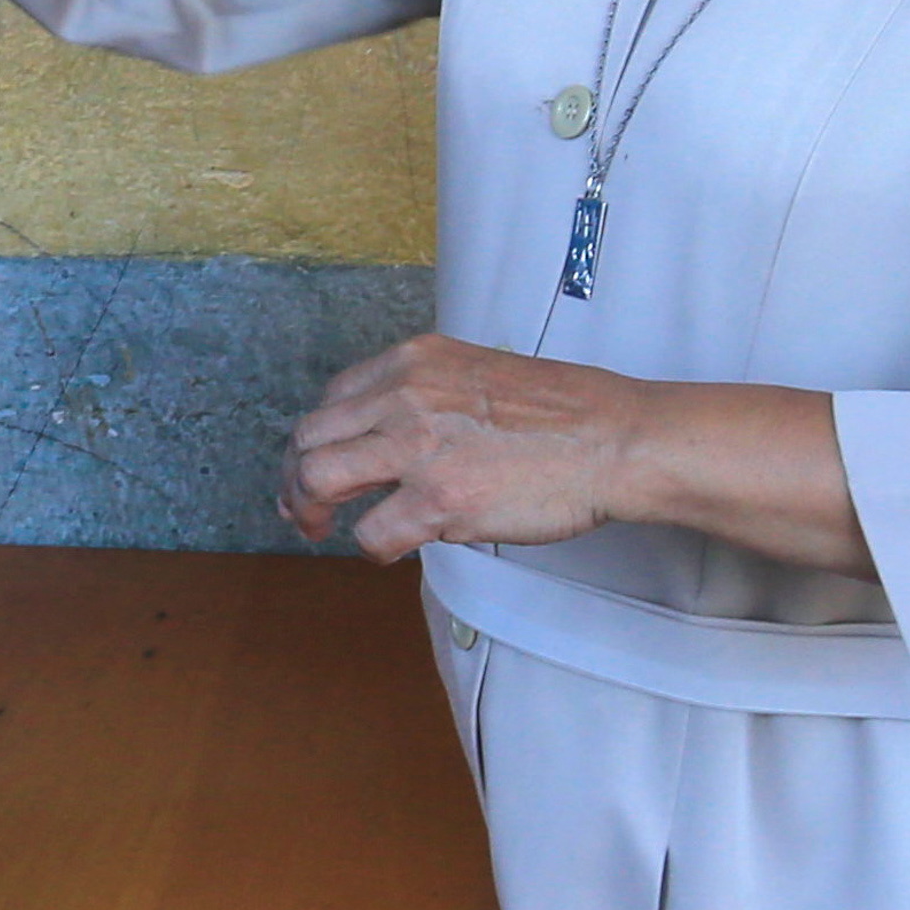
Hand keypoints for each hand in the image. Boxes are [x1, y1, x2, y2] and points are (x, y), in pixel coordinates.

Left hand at [280, 336, 660, 561]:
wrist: (613, 439)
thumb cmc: (564, 414)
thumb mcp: (475, 373)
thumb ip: (426, 396)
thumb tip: (387, 438)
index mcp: (415, 361)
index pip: (334, 399)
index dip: (317, 440)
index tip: (316, 464)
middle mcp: (405, 395)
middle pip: (310, 437)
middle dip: (297, 478)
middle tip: (304, 508)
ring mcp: (418, 447)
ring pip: (318, 479)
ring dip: (310, 511)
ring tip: (319, 530)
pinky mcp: (438, 498)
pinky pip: (372, 532)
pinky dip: (372, 547)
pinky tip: (391, 547)